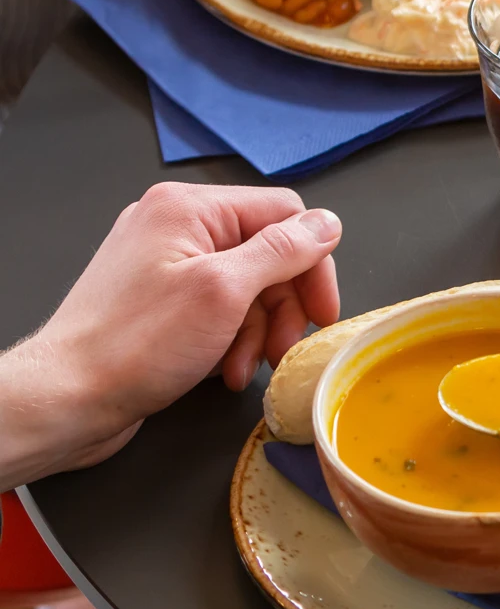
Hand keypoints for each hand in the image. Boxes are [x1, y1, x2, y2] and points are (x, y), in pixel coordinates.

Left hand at [0, 183, 341, 487]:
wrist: (63, 400)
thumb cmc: (133, 346)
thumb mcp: (224, 292)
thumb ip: (283, 250)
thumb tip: (327, 223)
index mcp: (189, 208)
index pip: (284, 214)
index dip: (311, 264)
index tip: (320, 312)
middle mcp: (174, 225)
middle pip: (267, 253)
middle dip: (281, 306)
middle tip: (284, 348)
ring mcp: (163, 263)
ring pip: (245, 285)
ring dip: (256, 331)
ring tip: (244, 368)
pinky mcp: (157, 300)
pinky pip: (216, 307)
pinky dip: (229, 338)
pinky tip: (222, 369)